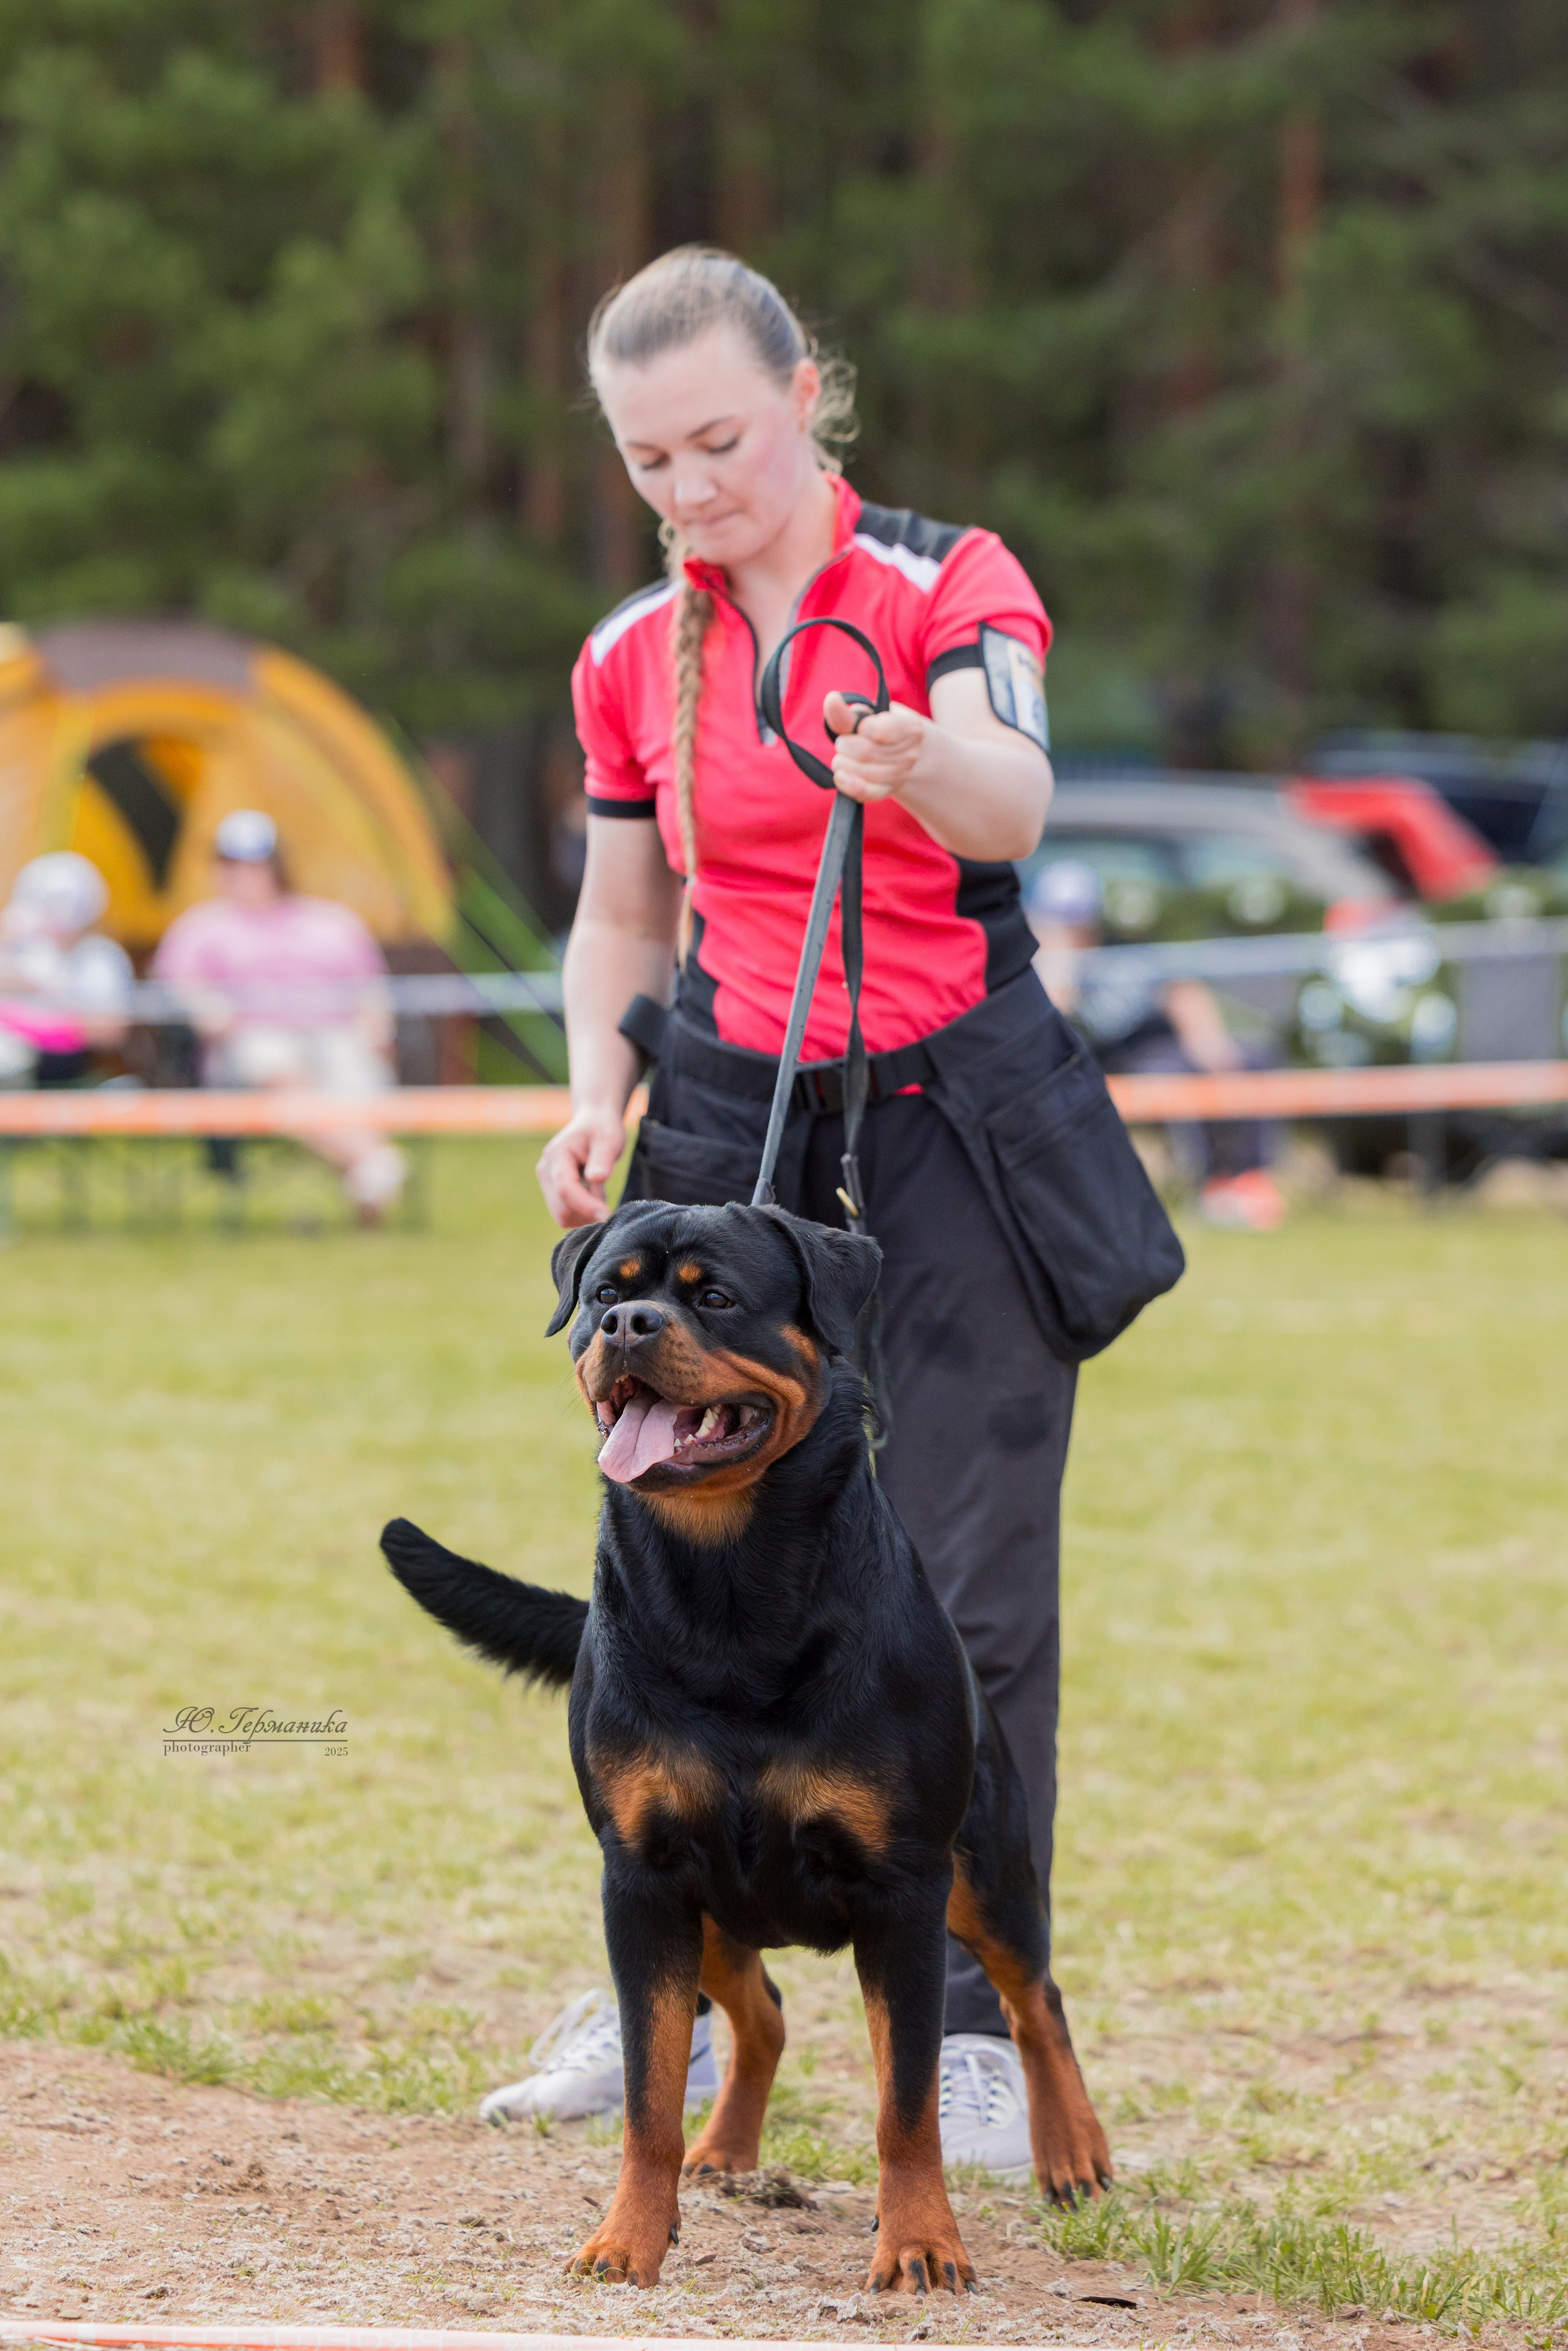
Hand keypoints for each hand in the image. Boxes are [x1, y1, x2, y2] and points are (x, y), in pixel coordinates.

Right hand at [538, 1104, 624, 1228]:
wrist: (592, 1124)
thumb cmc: (602, 1130)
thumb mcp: (609, 1139)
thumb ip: (603, 1159)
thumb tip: (597, 1178)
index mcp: (557, 1155)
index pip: (565, 1189)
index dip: (586, 1205)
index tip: (607, 1214)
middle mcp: (546, 1171)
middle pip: (561, 1209)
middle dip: (587, 1212)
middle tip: (606, 1197)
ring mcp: (546, 1183)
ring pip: (563, 1216)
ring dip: (585, 1214)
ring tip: (599, 1191)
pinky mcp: (551, 1192)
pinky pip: (566, 1214)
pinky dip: (582, 1213)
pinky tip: (592, 1195)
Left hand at [822, 691, 929, 806]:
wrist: (897, 753)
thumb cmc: (878, 730)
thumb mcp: (868, 716)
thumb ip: (848, 712)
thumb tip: (831, 699)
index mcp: (911, 728)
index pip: (878, 731)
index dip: (861, 729)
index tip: (859, 727)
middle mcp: (910, 753)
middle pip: (867, 752)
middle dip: (845, 746)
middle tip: (843, 743)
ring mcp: (901, 775)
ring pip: (864, 772)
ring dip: (843, 764)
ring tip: (842, 757)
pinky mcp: (888, 790)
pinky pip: (867, 792)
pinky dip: (849, 785)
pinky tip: (840, 777)